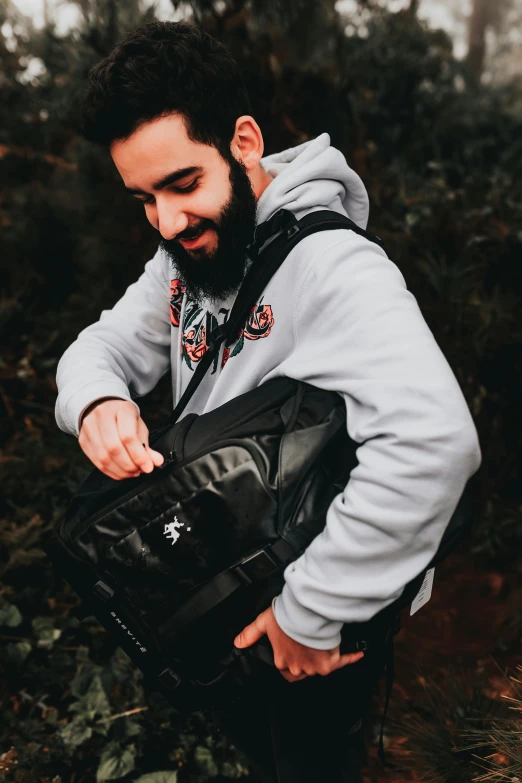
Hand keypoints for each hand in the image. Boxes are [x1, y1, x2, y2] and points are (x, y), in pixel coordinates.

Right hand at [78, 398, 163, 479]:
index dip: (139, 455)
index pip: (128, 436)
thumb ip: (147, 446)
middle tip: (139, 471)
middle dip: (129, 465)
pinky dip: (110, 471)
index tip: (148, 467)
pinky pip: (96, 461)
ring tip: (131, 472)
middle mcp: (102, 416)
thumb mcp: (138, 426)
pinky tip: (120, 472)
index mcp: (122, 409)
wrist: (102, 406)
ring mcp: (89, 428)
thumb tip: (156, 462)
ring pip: (103, 457)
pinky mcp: (83, 440)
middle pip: (114, 448)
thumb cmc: (123, 417)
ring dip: (120, 470)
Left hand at [233, 605, 363, 682]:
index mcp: (282, 661)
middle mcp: (297, 668)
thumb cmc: (286, 617)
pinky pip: (342, 662)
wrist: (306, 613)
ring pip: (320, 667)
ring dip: (324, 656)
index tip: (295, 650)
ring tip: (325, 642)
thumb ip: (250, 633)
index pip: (285, 670)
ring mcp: (314, 667)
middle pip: (303, 671)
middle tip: (310, 645)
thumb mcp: (263, 623)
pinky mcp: (330, 662)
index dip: (290, 660)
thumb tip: (238, 643)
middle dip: (307, 660)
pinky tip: (357, 653)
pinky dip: (350, 657)